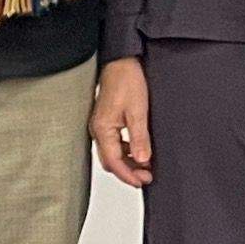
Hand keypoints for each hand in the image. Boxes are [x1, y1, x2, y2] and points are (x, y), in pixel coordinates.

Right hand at [89, 58, 152, 188]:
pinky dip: (126, 150)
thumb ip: (140, 137)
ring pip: (112, 152)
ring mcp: (101, 125)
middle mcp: (98, 129)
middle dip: (128, 171)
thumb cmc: (127, 80)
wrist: (122, 61)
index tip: (142, 182)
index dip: (127, 175)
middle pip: (110, 160)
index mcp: (102, 129)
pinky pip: (114, 142)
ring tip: (146, 166)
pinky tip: (139, 150)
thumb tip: (143, 160)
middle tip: (147, 177)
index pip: (113, 161)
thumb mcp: (138, 111)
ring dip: (128, 161)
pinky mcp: (106, 120)